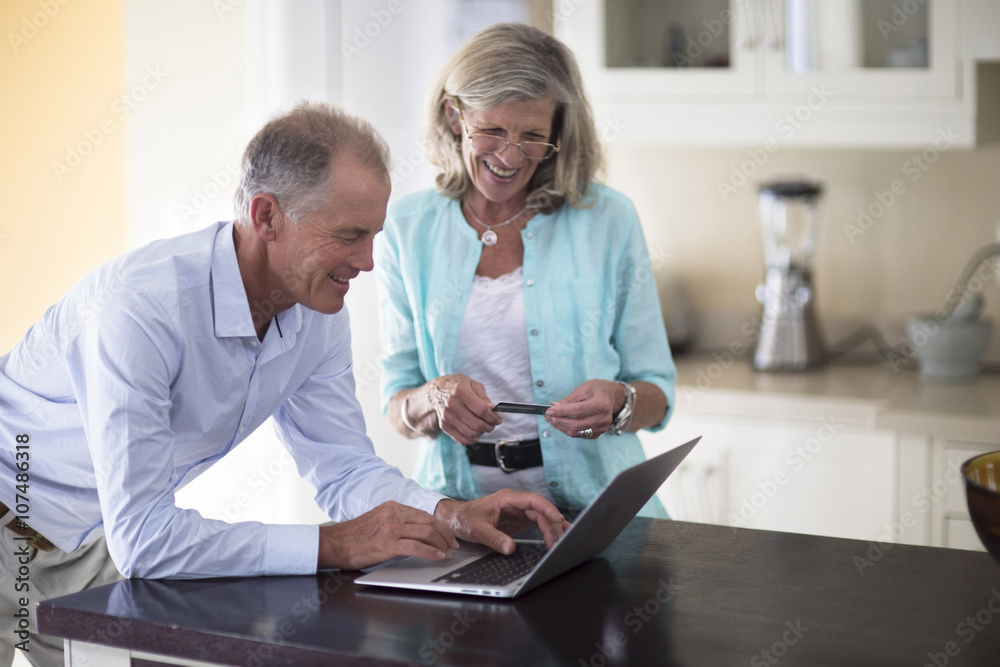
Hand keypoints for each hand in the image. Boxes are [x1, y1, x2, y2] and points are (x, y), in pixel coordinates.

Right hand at [317, 501, 458, 569]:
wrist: (335, 543)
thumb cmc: (355, 536)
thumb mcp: (378, 521)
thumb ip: (396, 523)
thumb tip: (417, 533)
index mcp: (393, 507)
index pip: (424, 514)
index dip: (440, 526)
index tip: (448, 535)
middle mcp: (394, 514)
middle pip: (429, 522)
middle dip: (445, 534)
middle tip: (453, 544)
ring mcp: (391, 528)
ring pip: (426, 533)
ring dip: (441, 544)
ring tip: (447, 552)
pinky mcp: (387, 544)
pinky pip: (416, 547)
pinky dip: (430, 552)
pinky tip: (437, 556)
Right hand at [426, 374, 502, 445]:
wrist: (436, 390)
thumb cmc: (457, 385)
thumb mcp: (473, 385)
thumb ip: (484, 398)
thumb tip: (493, 410)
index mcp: (461, 391)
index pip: (481, 410)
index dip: (493, 417)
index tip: (498, 419)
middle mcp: (452, 404)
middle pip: (476, 424)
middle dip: (489, 426)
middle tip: (493, 424)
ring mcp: (446, 416)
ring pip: (470, 433)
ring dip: (482, 433)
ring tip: (484, 427)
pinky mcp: (444, 425)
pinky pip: (461, 439)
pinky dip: (472, 439)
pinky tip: (476, 434)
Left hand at [434, 490, 570, 554]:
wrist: (455, 518)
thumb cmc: (464, 518)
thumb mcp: (477, 529)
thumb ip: (494, 538)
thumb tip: (510, 548)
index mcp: (507, 499)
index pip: (533, 501)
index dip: (547, 509)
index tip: (558, 519)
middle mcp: (515, 503)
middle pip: (541, 511)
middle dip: (551, 525)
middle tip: (557, 542)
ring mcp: (518, 512)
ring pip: (541, 517)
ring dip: (552, 528)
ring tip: (563, 541)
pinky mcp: (518, 521)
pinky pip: (537, 523)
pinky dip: (548, 529)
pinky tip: (557, 535)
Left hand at [544, 379, 621, 438]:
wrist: (610, 396)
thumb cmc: (596, 390)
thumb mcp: (583, 389)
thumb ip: (569, 400)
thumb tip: (554, 407)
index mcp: (602, 404)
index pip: (578, 410)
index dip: (562, 412)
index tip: (549, 410)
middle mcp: (604, 418)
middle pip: (576, 424)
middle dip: (558, 421)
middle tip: (547, 415)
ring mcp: (602, 428)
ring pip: (576, 432)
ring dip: (561, 426)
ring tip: (551, 419)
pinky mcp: (598, 433)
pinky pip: (579, 434)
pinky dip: (567, 429)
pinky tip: (561, 422)